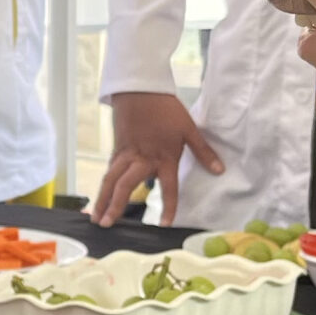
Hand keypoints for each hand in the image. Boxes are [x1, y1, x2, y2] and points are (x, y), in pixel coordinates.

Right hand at [94, 92, 221, 226]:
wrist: (140, 90)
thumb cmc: (166, 109)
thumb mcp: (189, 129)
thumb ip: (203, 152)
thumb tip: (220, 170)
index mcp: (163, 157)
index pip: (168, 187)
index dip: (168, 206)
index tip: (164, 224)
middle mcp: (141, 159)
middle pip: (125, 185)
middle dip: (115, 206)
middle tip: (107, 224)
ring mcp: (125, 154)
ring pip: (110, 180)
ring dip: (102, 199)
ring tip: (95, 217)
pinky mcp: (116, 149)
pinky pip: (109, 171)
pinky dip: (104, 186)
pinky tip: (99, 198)